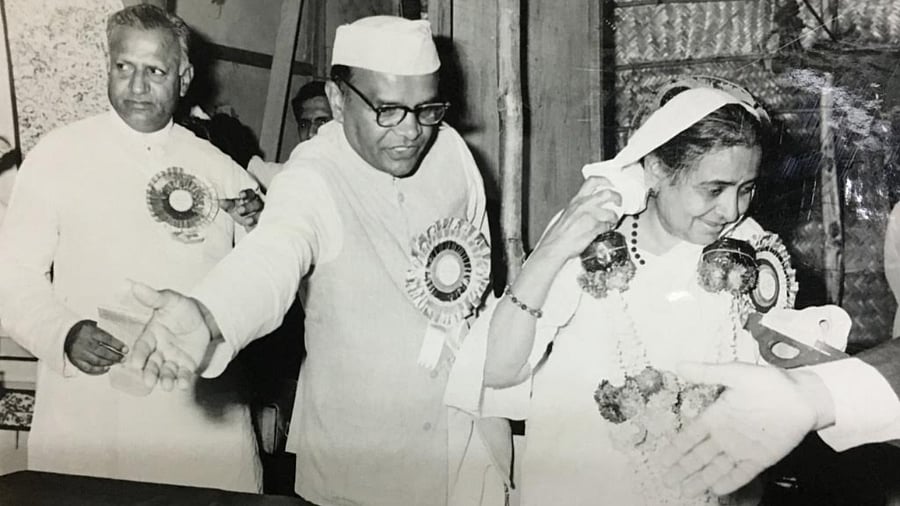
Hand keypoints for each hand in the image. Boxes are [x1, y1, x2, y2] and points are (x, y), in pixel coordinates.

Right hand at [64, 320, 127, 373]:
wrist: (66, 333)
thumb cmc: (85, 331)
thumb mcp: (94, 327)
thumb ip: (105, 334)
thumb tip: (120, 345)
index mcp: (90, 331)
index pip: (107, 339)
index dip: (117, 345)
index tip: (126, 350)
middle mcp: (83, 342)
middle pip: (102, 351)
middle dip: (115, 356)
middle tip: (123, 358)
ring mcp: (79, 352)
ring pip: (96, 360)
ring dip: (109, 362)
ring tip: (117, 362)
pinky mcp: (75, 360)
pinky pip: (88, 368)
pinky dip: (98, 370)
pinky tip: (106, 368)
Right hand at [128, 282, 213, 391]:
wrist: (203, 317)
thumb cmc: (181, 309)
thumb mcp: (169, 301)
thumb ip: (153, 298)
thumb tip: (134, 285)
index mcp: (151, 336)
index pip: (142, 347)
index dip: (138, 356)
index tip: (135, 364)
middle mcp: (158, 350)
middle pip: (151, 364)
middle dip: (150, 373)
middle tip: (149, 381)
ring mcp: (172, 359)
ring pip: (166, 372)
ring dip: (165, 380)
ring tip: (167, 385)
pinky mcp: (186, 365)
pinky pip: (183, 375)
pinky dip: (182, 381)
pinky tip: (183, 384)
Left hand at [220, 189, 262, 228]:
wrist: (250, 226)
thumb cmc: (243, 213)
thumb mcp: (234, 208)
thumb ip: (228, 205)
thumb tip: (220, 202)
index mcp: (251, 198)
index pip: (250, 194)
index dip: (246, 194)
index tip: (241, 195)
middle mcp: (259, 206)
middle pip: (256, 204)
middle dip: (248, 206)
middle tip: (240, 210)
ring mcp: (263, 215)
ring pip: (261, 214)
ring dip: (254, 217)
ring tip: (247, 221)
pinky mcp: (264, 224)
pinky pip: (264, 224)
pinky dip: (259, 225)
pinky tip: (253, 227)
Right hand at [534, 176, 621, 262]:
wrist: (555, 246)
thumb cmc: (559, 233)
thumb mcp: (568, 213)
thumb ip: (580, 207)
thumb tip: (593, 205)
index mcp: (576, 200)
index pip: (593, 181)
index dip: (605, 180)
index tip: (611, 184)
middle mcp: (583, 205)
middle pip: (607, 193)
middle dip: (617, 197)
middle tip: (619, 202)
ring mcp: (590, 216)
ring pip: (611, 212)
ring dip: (614, 218)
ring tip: (612, 221)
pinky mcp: (594, 228)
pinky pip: (607, 226)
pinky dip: (608, 228)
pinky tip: (604, 230)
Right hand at [657, 362, 831, 496]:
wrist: (802, 396)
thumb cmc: (768, 382)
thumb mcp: (735, 372)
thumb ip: (707, 373)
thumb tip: (678, 365)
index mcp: (716, 416)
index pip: (691, 436)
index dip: (676, 448)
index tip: (662, 459)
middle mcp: (725, 435)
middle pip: (699, 456)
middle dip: (682, 469)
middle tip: (667, 480)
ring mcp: (742, 449)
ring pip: (716, 468)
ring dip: (701, 479)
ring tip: (685, 491)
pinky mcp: (760, 459)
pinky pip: (741, 474)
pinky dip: (729, 482)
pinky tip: (716, 490)